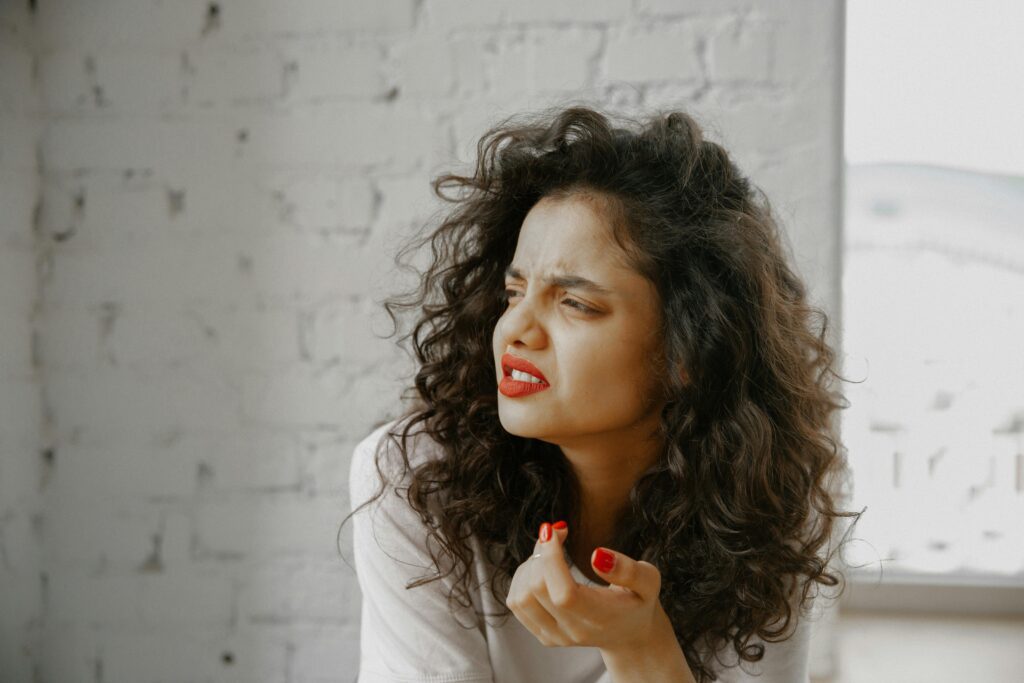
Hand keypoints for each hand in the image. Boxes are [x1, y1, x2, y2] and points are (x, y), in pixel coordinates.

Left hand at [506, 521, 667, 651]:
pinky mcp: (542, 635)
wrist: (629, 634)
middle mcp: (573, 633)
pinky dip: (522, 578)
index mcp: (600, 619)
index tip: (554, 530)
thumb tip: (597, 555)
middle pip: (537, 591)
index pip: (564, 594)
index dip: (551, 559)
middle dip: (541, 553)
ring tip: (552, 552)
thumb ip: (629, 570)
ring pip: (520, 597)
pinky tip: (542, 568)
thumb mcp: (648, 581)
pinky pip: (516, 603)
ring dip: (530, 565)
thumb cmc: (638, 601)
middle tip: (558, 532)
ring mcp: (555, 637)